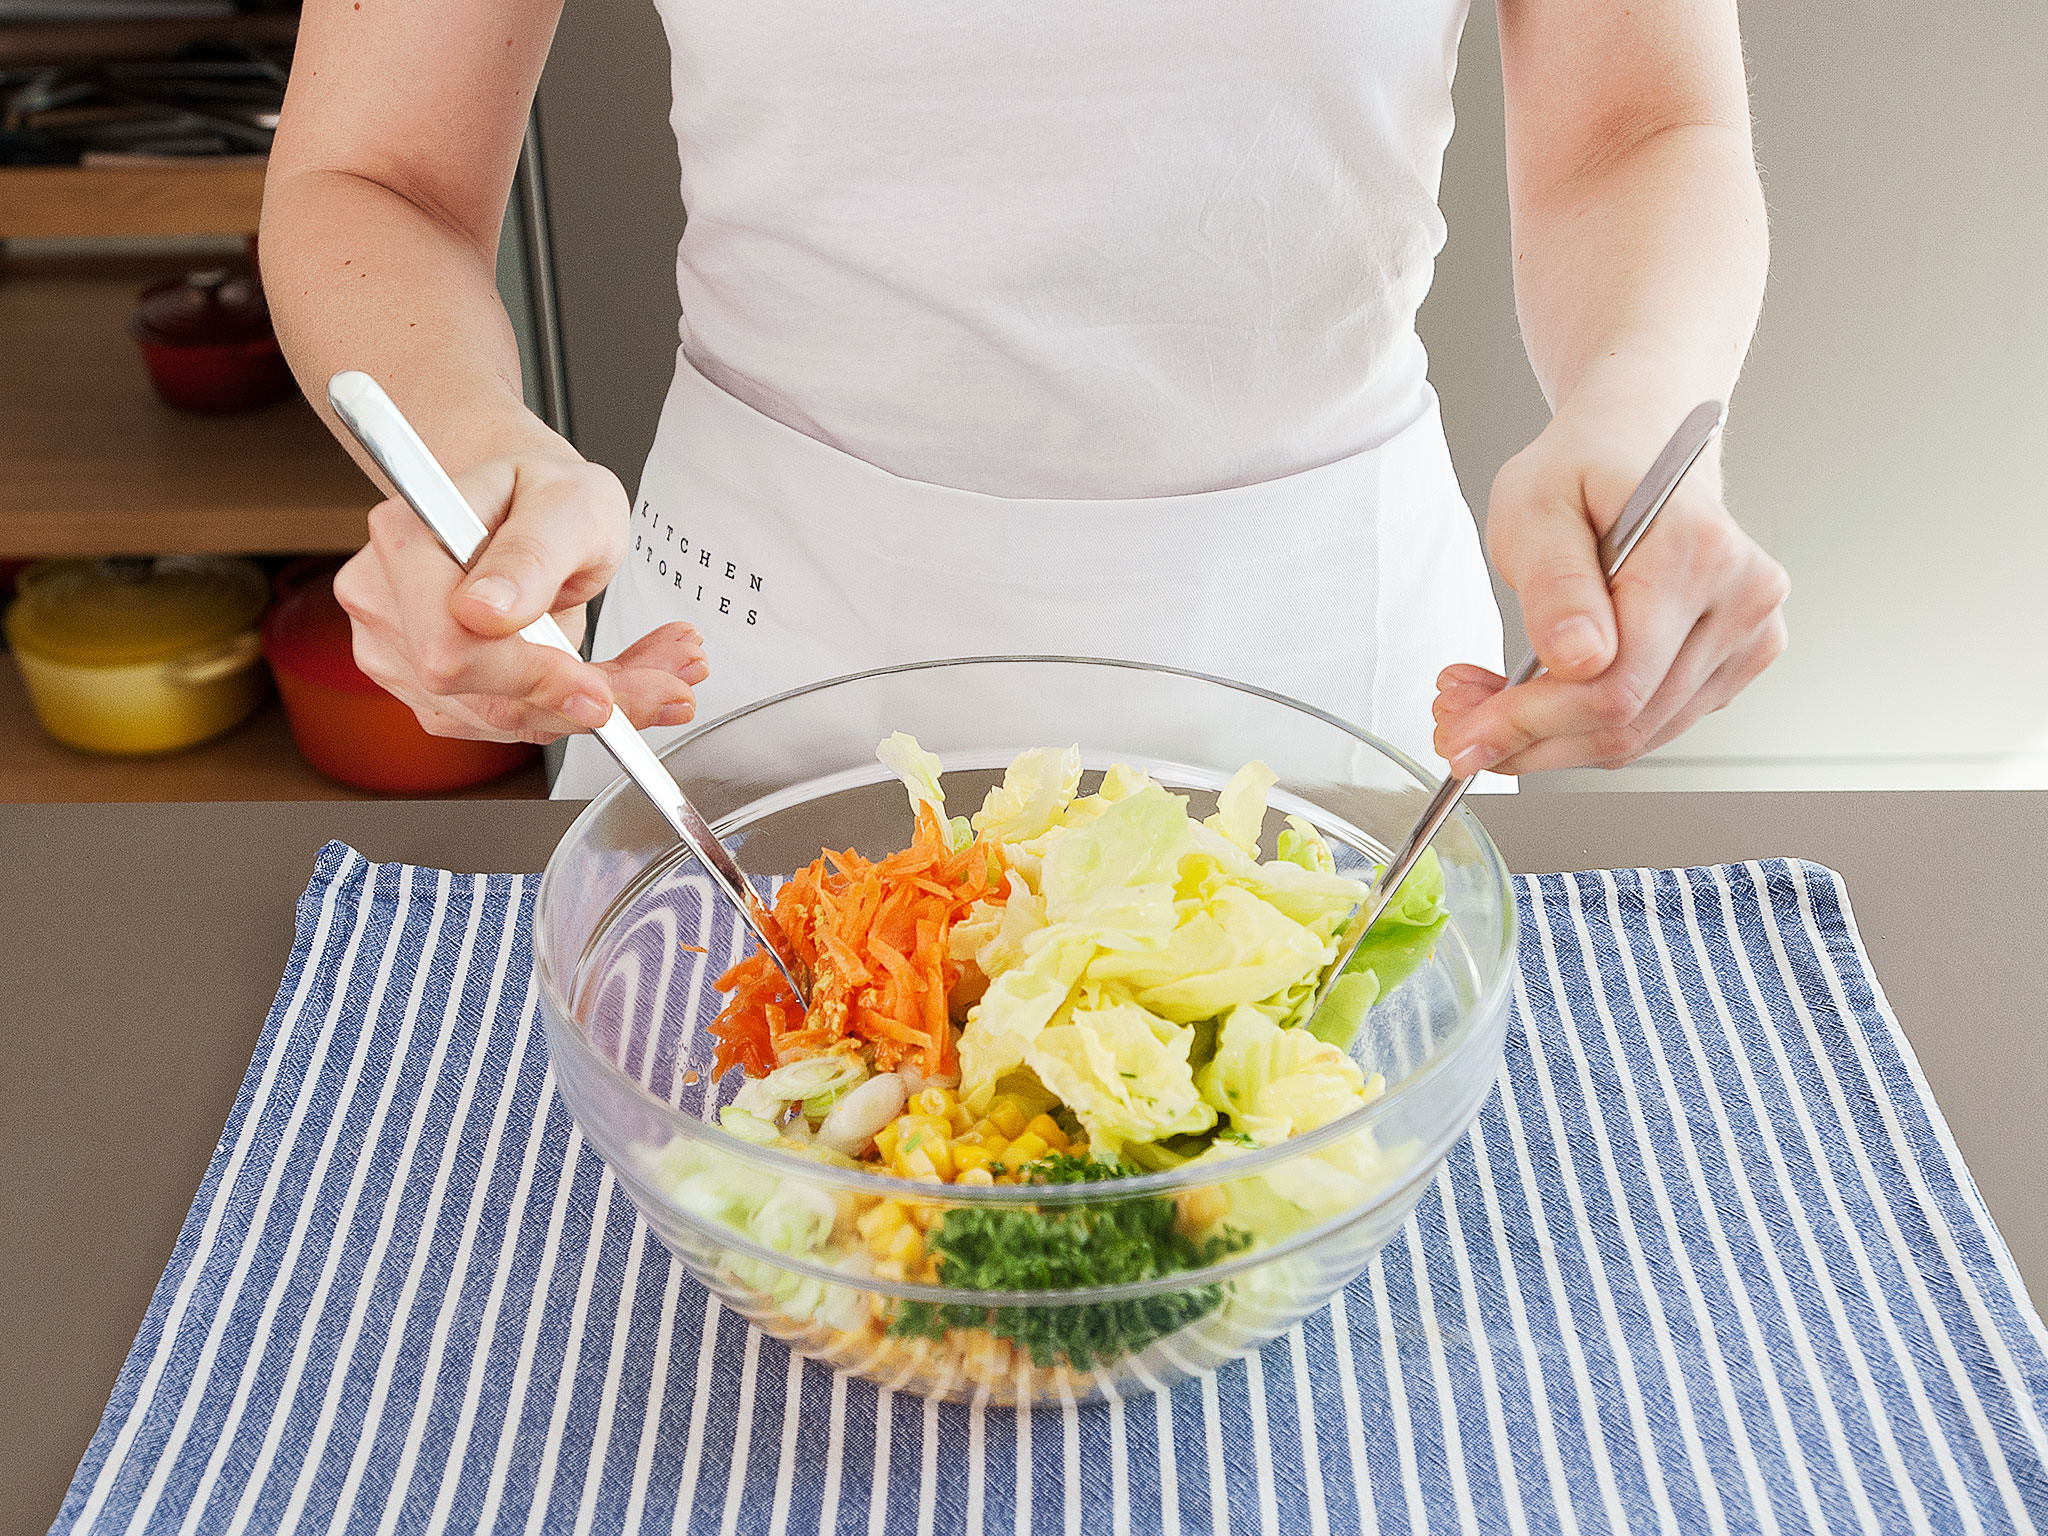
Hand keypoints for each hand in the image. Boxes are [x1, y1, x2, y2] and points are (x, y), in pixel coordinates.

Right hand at [335, 452, 707, 743]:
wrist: (526, 505)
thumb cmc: (543, 491)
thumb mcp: (569, 501)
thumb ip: (534, 553)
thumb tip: (485, 613)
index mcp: (408, 541)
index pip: (450, 646)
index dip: (528, 678)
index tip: (601, 690)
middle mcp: (387, 604)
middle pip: (479, 696)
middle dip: (582, 699)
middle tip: (669, 686)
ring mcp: (402, 655)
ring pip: (506, 719)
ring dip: (593, 706)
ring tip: (663, 673)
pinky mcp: (434, 694)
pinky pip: (513, 723)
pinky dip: (575, 709)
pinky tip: (623, 679)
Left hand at [1433, 399, 1787, 776]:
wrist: (1636, 448)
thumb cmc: (1585, 468)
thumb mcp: (1536, 507)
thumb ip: (1555, 584)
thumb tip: (1577, 659)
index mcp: (1698, 550)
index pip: (1616, 683)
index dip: (1531, 723)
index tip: (1463, 735)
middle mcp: (1742, 597)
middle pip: (1627, 719)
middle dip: (1527, 736)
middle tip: (1456, 721)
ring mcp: (1749, 635)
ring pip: (1637, 734)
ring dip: (1548, 738)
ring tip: (1482, 703)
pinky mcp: (1735, 662)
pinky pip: (1652, 724)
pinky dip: (1583, 727)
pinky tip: (1536, 697)